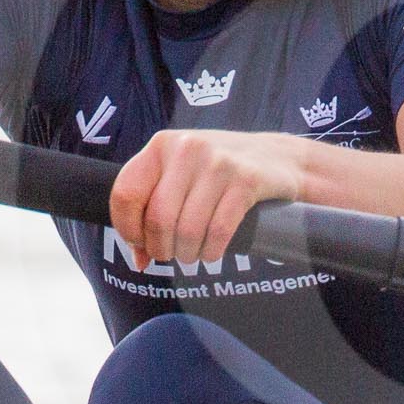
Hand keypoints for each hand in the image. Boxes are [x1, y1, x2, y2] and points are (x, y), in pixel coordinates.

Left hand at [110, 130, 308, 265]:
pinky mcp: (246, 180)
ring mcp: (218, 163)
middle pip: (158, 219)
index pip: (125, 193)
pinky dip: (211, 251)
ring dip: (188, 254)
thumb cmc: (219, 171)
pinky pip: (219, 231)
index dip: (128, 228)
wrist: (278, 157)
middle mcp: (187, 149)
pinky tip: (212, 251)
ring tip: (193, 254)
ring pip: (188, 230)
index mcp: (161, 145)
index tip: (141, 243)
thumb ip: (154, 207)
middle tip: (171, 254)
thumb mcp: (181, 176)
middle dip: (162, 248)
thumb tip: (138, 258)